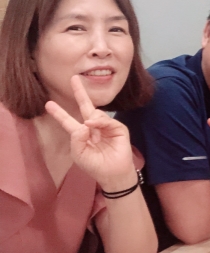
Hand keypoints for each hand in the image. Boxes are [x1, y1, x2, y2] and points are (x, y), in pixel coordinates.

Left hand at [45, 75, 134, 191]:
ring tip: (93, 136)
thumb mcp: (79, 153)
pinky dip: (100, 122)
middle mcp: (93, 127)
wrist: (113, 174)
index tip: (48, 104)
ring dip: (91, 121)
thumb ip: (77, 137)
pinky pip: (106, 120)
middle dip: (80, 93)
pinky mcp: (118, 128)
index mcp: (81, 135)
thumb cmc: (94, 166)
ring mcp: (106, 127)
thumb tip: (86, 121)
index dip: (59, 113)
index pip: (68, 121)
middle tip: (74, 78)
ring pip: (95, 113)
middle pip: (85, 106)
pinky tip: (94, 126)